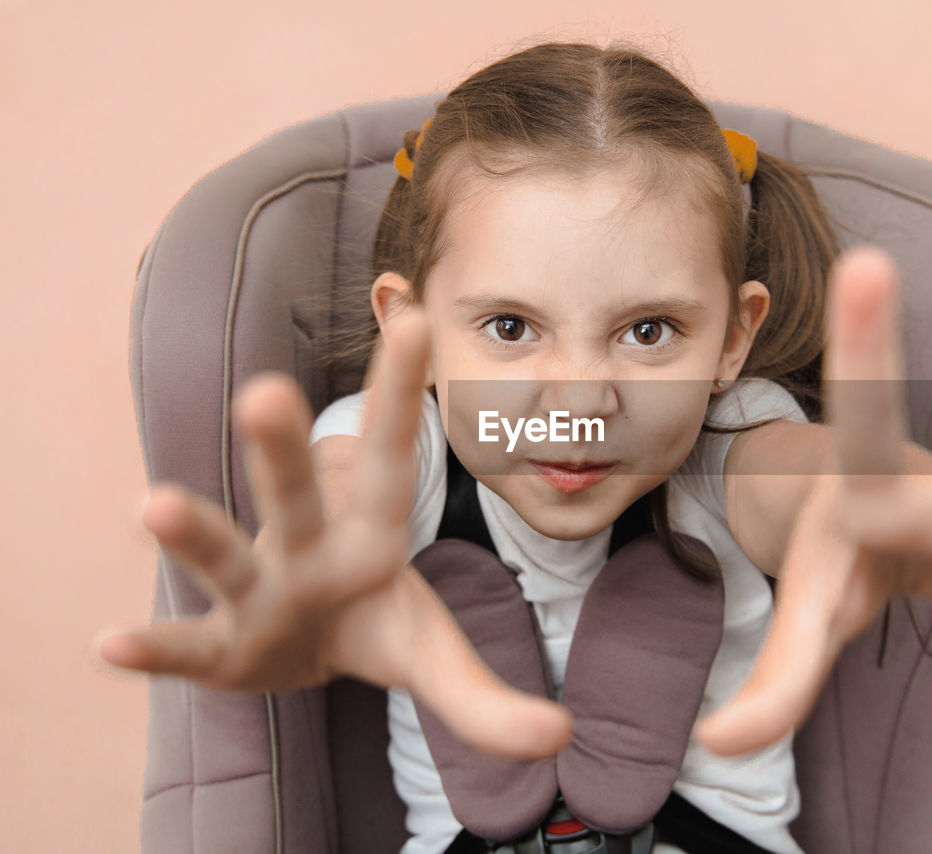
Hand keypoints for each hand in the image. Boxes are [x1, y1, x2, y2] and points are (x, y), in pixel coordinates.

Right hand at [96, 309, 571, 758]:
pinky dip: (152, 646)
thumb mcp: (435, 658)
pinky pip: (183, 645)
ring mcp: (257, 591)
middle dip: (285, 446)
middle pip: (297, 492)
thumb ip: (489, 699)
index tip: (413, 317)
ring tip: (152, 505)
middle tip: (271, 390)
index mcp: (370, 532)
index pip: (391, 455)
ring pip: (227, 555)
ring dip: (195, 531)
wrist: (304, 658)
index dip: (401, 393)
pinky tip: (110, 645)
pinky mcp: (219, 646)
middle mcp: (308, 546)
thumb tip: (561, 735)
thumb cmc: (371, 625)